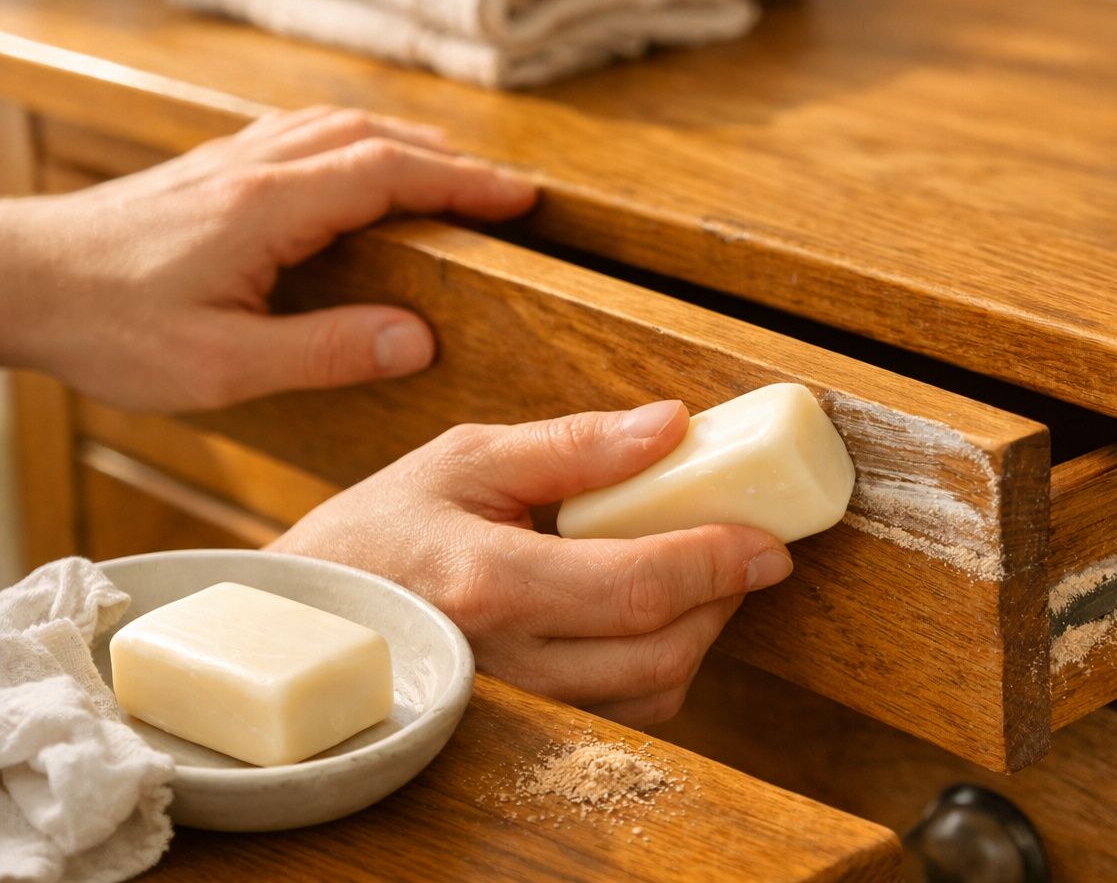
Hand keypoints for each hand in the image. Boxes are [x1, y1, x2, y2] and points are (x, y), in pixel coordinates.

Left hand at [0, 106, 534, 410]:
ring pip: (335, 126)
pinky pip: (297, 132)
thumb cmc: (106, 325)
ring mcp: (227, 162)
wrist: (12, 281)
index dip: (464, 182)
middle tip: (502, 188)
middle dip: (448, 159)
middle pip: (373, 138)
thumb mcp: (220, 364)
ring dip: (402, 142)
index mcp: (268, 208)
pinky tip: (352, 160)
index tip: (520, 194)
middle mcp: (254, 169)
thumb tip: (416, 339)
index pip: (391, 174)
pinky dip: (350, 137)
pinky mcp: (205, 171)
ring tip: (447, 170)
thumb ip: (324, 350)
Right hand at [269, 400, 794, 725]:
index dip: (718, 563)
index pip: (635, 587)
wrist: (306, 617)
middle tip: (741, 549)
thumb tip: (671, 425)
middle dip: (721, 600)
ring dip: (696, 637)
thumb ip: (573, 445)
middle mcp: (503, 662)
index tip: (770, 541)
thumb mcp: (467, 458)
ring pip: (648, 697)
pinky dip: (656, 668)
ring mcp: (512, 709)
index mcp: (488, 583)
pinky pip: (619, 716)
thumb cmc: (382, 528)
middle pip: (657, 655)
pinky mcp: (521, 732)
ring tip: (695, 575)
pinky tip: (649, 616)